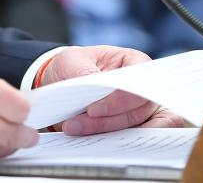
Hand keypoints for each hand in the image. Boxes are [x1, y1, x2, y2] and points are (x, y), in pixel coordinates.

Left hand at [41, 45, 185, 135]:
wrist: (61, 81)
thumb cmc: (73, 64)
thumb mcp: (71, 60)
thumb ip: (83, 71)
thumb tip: (95, 84)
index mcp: (133, 62)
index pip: (141, 81)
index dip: (121, 98)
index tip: (93, 110)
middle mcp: (141, 87)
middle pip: (138, 109)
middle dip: (107, 120)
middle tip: (77, 123)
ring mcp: (139, 109)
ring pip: (133, 127)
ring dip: (103, 131)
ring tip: (73, 128)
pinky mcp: (130, 127)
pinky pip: (129, 139)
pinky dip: (110, 142)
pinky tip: (89, 141)